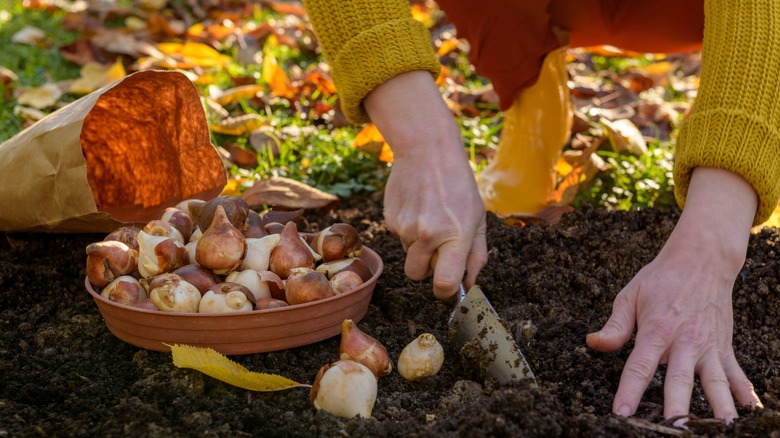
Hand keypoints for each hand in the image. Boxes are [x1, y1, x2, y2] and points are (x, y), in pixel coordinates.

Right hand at [364, 71, 487, 298]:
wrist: (426, 150)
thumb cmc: (458, 185)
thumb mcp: (478, 217)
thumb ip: (476, 255)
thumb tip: (468, 286)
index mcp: (456, 235)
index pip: (444, 284)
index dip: (445, 291)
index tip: (448, 285)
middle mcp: (428, 234)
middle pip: (418, 276)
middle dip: (427, 269)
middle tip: (439, 247)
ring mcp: (406, 227)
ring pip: (409, 255)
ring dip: (419, 246)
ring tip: (430, 217)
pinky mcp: (390, 219)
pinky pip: (400, 238)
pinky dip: (409, 229)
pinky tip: (418, 207)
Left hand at [587, 167, 762, 422]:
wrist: (702, 260)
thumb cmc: (661, 279)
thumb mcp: (630, 296)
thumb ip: (614, 326)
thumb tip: (592, 343)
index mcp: (657, 330)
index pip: (640, 366)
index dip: (629, 391)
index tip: (622, 413)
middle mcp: (685, 342)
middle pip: (680, 380)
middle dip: (677, 407)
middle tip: (673, 428)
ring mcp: (708, 346)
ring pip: (715, 382)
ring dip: (719, 406)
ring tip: (722, 427)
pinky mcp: (724, 347)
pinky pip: (736, 374)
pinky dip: (745, 393)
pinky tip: (752, 412)